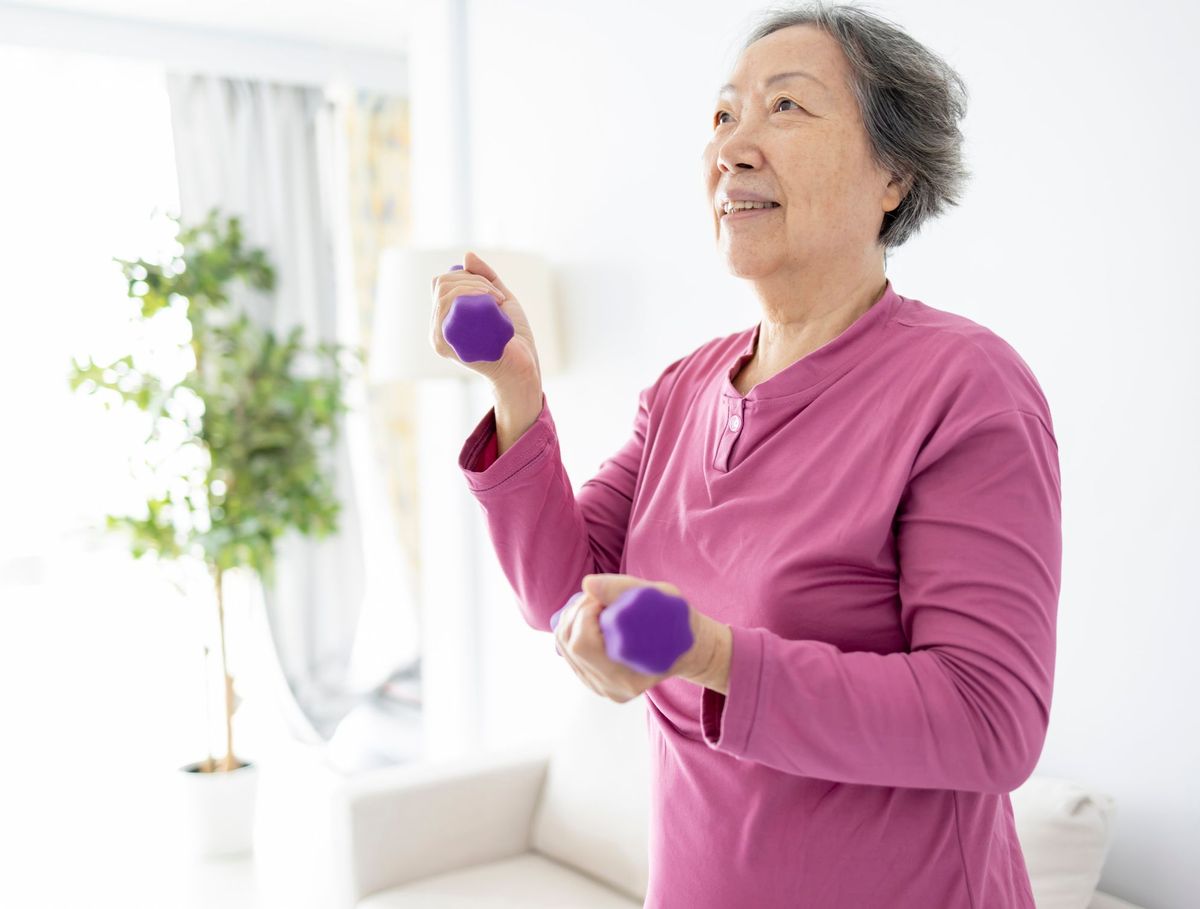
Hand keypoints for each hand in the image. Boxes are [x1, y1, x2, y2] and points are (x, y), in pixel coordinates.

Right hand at [429, 250, 541, 388]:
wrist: (524, 365)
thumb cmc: (514, 338)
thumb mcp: (500, 300)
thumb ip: (486, 279)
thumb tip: (466, 255)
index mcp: (446, 319)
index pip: (442, 284)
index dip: (465, 276)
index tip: (492, 288)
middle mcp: (437, 329)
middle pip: (442, 285)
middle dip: (472, 279)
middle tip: (498, 295)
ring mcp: (440, 339)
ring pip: (445, 294)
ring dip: (474, 286)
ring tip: (497, 301)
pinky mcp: (447, 346)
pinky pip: (447, 308)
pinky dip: (469, 294)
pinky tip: (490, 302)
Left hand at [554, 573, 718, 702]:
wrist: (686, 649)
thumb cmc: (679, 621)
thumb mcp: (661, 597)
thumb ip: (623, 589)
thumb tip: (587, 584)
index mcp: (629, 677)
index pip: (583, 643)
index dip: (584, 613)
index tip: (602, 597)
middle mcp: (611, 688)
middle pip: (570, 644)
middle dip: (576, 612)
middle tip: (597, 597)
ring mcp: (601, 688)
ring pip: (564, 647)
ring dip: (572, 618)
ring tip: (595, 605)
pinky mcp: (594, 682)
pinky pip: (568, 653)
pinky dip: (573, 629)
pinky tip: (590, 618)